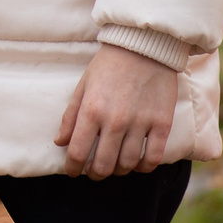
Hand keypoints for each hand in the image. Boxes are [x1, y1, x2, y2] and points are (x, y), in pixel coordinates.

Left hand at [56, 42, 183, 177]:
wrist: (144, 48)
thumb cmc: (108, 66)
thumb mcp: (82, 87)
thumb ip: (70, 116)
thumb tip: (60, 142)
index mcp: (91, 111)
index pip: (77, 152)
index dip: (73, 167)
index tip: (73, 171)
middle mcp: (115, 121)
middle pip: (103, 164)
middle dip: (95, 173)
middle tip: (93, 172)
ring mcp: (141, 124)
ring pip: (128, 164)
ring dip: (119, 171)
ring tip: (114, 167)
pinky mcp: (162, 124)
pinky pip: (153, 157)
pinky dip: (144, 167)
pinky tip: (138, 164)